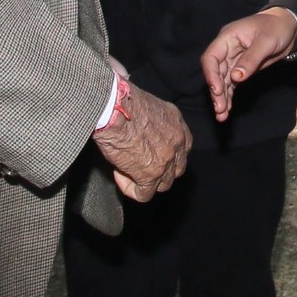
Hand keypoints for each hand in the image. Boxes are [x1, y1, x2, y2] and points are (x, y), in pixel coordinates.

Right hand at [92, 80, 190, 201]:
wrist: (114, 108)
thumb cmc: (123, 102)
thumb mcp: (149, 106)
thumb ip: (155, 124)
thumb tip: (145, 135)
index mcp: (178, 123)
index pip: (182, 149)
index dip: (166, 156)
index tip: (148, 153)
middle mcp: (178, 142)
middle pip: (176, 169)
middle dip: (159, 171)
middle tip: (137, 164)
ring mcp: (166, 160)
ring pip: (163, 184)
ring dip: (145, 181)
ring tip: (125, 168)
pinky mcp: (150, 175)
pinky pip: (144, 194)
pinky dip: (131, 189)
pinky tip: (119, 174)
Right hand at [200, 8, 296, 119]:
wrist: (288, 26)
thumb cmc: (276, 28)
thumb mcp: (266, 42)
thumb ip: (250, 59)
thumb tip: (236, 77)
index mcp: (228, 37)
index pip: (211, 57)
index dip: (211, 75)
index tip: (217, 91)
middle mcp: (226, 49)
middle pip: (215, 72)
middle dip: (216, 91)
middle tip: (220, 109)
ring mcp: (233, 59)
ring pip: (222, 80)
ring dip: (221, 97)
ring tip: (222, 115)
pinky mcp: (241, 68)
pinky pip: (231, 84)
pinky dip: (229, 96)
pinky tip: (227, 109)